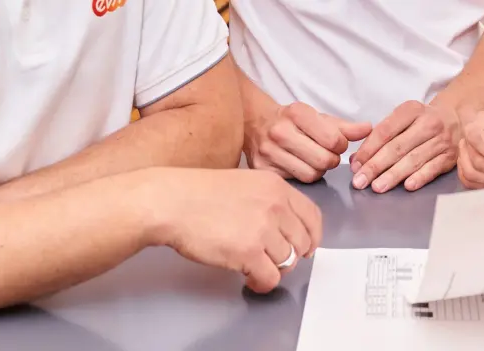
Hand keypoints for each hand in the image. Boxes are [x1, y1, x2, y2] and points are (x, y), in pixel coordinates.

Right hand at [143, 168, 323, 292]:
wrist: (170, 202)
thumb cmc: (197, 194)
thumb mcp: (244, 184)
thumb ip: (269, 202)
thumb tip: (286, 229)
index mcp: (276, 187)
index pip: (313, 216)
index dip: (311, 237)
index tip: (304, 247)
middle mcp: (275, 206)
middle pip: (302, 242)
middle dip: (290, 256)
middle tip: (271, 260)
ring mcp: (263, 229)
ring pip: (288, 262)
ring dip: (273, 269)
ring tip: (255, 268)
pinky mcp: (249, 252)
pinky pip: (271, 278)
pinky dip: (262, 283)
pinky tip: (249, 279)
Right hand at [245, 102, 371, 182]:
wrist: (255, 123)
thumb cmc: (292, 121)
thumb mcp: (318, 118)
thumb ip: (345, 126)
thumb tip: (368, 129)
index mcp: (297, 113)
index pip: (334, 140)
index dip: (340, 145)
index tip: (335, 143)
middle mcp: (280, 132)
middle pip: (324, 160)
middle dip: (331, 159)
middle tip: (325, 153)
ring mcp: (269, 152)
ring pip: (311, 174)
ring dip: (318, 170)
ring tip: (312, 159)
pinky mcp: (263, 169)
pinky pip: (297, 182)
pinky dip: (303, 176)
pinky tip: (299, 165)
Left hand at [350, 101, 458, 192]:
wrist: (456, 118)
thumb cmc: (422, 121)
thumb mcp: (403, 118)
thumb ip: (381, 135)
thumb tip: (358, 160)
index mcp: (412, 110)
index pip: (385, 131)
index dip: (368, 149)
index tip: (355, 164)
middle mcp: (428, 123)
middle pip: (397, 147)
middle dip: (376, 166)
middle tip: (360, 181)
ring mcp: (441, 140)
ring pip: (413, 160)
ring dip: (393, 175)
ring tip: (377, 187)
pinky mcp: (450, 156)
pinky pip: (433, 169)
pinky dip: (420, 178)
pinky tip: (407, 186)